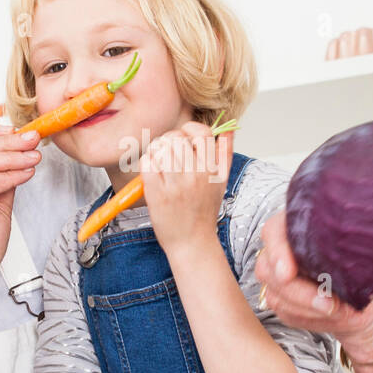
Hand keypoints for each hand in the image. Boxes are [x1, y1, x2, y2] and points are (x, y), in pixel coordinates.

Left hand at [141, 123, 231, 258]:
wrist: (192, 242)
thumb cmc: (204, 212)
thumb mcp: (221, 182)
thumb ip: (225, 154)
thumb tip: (226, 130)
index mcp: (212, 169)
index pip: (201, 133)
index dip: (189, 130)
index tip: (185, 139)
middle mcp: (195, 174)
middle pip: (176, 139)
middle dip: (168, 141)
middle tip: (167, 152)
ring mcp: (175, 184)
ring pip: (159, 149)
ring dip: (155, 151)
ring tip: (159, 162)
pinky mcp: (157, 193)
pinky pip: (147, 164)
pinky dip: (146, 162)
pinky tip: (151, 171)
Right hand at [256, 211, 372, 371]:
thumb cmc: (370, 267)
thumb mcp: (367, 249)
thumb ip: (356, 246)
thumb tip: (359, 246)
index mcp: (302, 226)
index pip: (274, 232)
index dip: (277, 251)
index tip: (288, 272)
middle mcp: (285, 249)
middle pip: (268, 268)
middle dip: (297, 291)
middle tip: (327, 303)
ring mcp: (280, 276)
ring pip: (275, 294)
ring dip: (306, 308)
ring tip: (337, 311)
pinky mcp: (283, 299)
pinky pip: (284, 312)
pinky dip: (309, 318)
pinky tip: (331, 316)